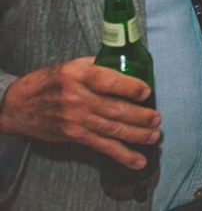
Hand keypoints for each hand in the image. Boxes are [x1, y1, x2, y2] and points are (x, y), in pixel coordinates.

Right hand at [0, 57, 160, 169]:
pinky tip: (138, 159)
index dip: (129, 87)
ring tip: (154, 135)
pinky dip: (122, 154)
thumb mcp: (72, 65)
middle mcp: (78, 98)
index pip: (107, 81)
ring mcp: (76, 119)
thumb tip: (127, 63)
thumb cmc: (50, 81)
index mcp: (78, 75)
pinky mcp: (75, 136)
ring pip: (112, 129)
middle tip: (157, 118)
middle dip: (140, 116)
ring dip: (137, 135)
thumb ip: (97, 65)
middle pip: (115, 109)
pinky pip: (102, 147)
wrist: (22, 105)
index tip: (146, 91)